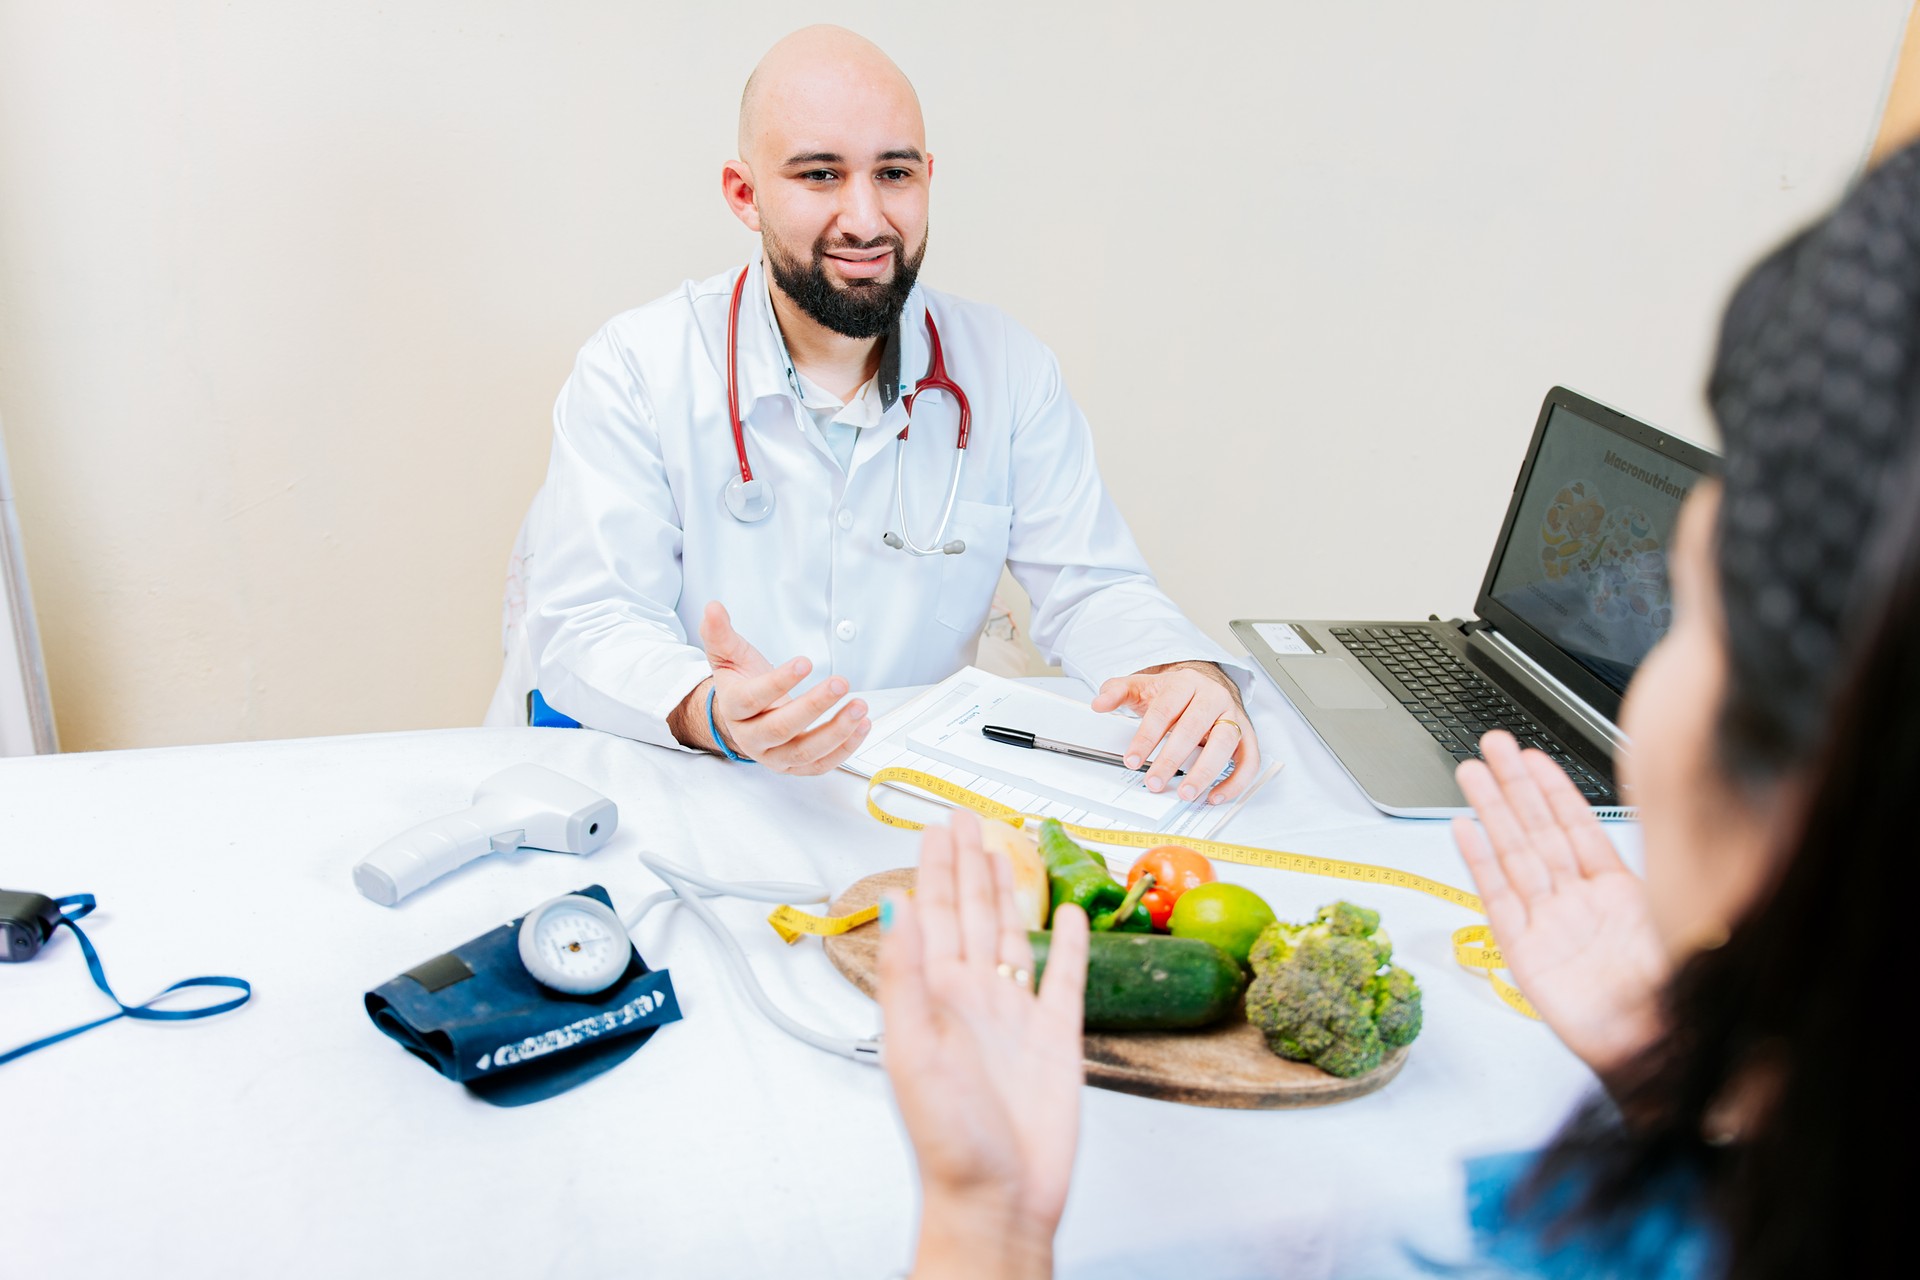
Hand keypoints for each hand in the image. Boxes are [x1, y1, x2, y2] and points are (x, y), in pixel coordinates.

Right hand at [672, 602, 870, 772]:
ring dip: (836, 731)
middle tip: (841, 682)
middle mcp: (752, 737)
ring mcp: (774, 755)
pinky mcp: (795, 766)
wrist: (744, 718)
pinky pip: (821, 764)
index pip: (752, 699)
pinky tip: (862, 725)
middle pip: (781, 729)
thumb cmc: (742, 683)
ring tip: (859, 707)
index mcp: (734, 708)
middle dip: (814, 706)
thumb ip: (720, 633)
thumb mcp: (728, 656)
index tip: (805, 662)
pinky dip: (844, 748)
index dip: (779, 682)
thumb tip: (713, 608)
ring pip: (804, 751)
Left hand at [878, 812, 1088, 1279]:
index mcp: (935, 995)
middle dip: (966, 863)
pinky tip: (1068, 915)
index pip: (931, 912)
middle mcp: (973, 996)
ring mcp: (1015, 1014)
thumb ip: (905, 975)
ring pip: (1011, 933)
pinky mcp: (1056, 1037)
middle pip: (969, 911)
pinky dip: (1068, 943)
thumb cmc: (949, 1140)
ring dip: (1006, 889)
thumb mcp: (911, 1050)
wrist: (998, 1198)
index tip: (933, 826)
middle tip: (964, 819)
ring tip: (1004, 850)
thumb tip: (893, 906)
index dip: (932, 867)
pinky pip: (1065, 977)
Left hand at [1091, 661, 1256, 803]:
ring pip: (1225, 743)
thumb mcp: (1143, 685)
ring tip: (1186, 793)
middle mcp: (1213, 697)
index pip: (1165, 711)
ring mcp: (1233, 715)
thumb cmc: (1175, 690)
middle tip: (1154, 782)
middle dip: (1172, 759)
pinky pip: (1249, 759)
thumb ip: (1118, 691)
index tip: (1133, 761)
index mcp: (1186, 683)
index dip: (1147, 738)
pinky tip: (1215, 795)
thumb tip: (1099, 702)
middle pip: (1194, 728)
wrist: (1208, 681)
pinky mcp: (1247, 735)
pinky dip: (1237, 780)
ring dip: (1206, 771)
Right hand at [1452, 731, 1667, 1078]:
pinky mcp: (1525, 954)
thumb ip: (1671, 878)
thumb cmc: (1676, 1001)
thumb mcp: (1685, 925)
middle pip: (1539, 831)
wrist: (1656, 1057)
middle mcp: (1579, 903)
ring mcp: (1549, 925)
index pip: (1579, 828)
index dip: (1556, 790)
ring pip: (1515, 854)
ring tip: (1470, 772)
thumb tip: (1682, 822)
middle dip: (1515, 785)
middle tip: (1493, 745)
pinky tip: (1464, 831)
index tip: (1534, 758)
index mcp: (1619, 893)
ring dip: (1492, 810)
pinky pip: (1498, 900)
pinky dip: (1480, 864)